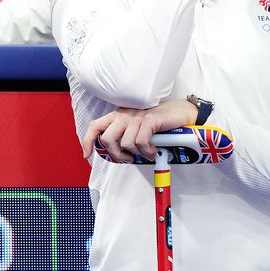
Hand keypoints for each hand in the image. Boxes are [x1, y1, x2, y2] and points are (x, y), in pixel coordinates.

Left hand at [84, 100, 198, 162]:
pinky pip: (141, 141)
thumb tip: (119, 153)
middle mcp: (125, 114)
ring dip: (137, 154)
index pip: (96, 126)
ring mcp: (137, 116)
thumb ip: (127, 135)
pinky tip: (153, 151)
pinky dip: (147, 151)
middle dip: (116, 154)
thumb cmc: (160, 122)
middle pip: (107, 138)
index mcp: (119, 115)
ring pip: (125, 143)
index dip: (88, 140)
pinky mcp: (150, 120)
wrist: (182, 112)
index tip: (87, 154)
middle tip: (129, 158)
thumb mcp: (139, 128)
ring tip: (147, 153)